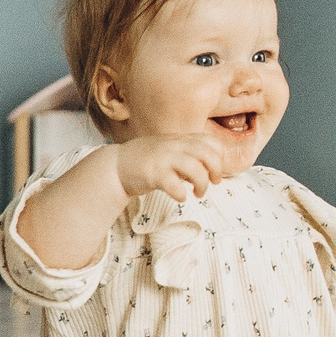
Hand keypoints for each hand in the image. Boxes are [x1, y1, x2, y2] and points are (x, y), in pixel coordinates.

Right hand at [110, 133, 234, 201]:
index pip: (212, 143)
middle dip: (216, 171)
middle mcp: (174, 146)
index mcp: (180, 140)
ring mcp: (163, 159)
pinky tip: (180, 197)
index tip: (214, 171)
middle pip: (209, 154)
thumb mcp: (169, 149)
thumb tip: (210, 167)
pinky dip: (181, 194)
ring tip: (198, 193)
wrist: (115, 165)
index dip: (220, 158)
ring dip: (202, 185)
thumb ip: (189, 153)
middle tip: (212, 183)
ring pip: (195, 169)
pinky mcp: (153, 174)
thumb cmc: (146, 160)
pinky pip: (175, 185)